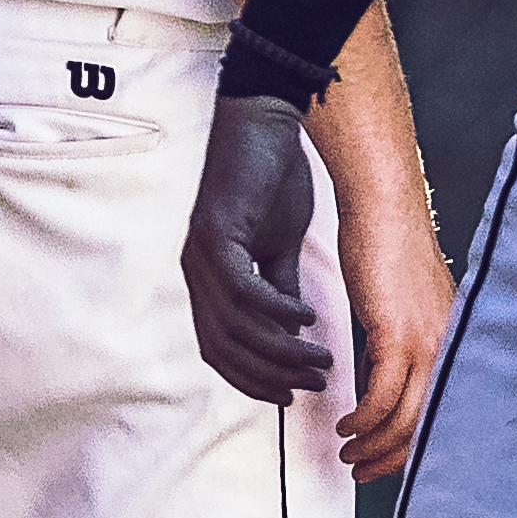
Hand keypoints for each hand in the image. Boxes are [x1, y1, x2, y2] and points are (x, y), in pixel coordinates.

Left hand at [181, 96, 332, 406]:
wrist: (263, 122)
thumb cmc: (272, 178)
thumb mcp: (281, 243)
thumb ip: (283, 286)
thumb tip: (296, 330)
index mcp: (210, 279)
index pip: (220, 349)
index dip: (252, 379)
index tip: (291, 395)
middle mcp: (198, 274)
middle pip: (226, 348)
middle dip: (269, 375)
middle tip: (312, 383)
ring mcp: (202, 257)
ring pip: (236, 326)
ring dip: (279, 351)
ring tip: (318, 358)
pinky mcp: (215, 235)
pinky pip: (243, 291)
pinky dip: (275, 312)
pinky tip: (305, 318)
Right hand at [333, 185, 455, 481]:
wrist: (384, 211)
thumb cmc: (387, 252)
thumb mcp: (396, 311)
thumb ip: (393, 349)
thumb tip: (377, 385)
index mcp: (451, 340)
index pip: (442, 409)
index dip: (413, 445)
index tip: (384, 462)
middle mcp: (448, 344)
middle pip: (428, 423)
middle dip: (393, 456)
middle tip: (362, 470)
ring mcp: (428, 340)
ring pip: (406, 416)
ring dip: (373, 443)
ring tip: (348, 451)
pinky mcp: (400, 333)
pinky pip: (383, 394)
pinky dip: (364, 417)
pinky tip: (346, 423)